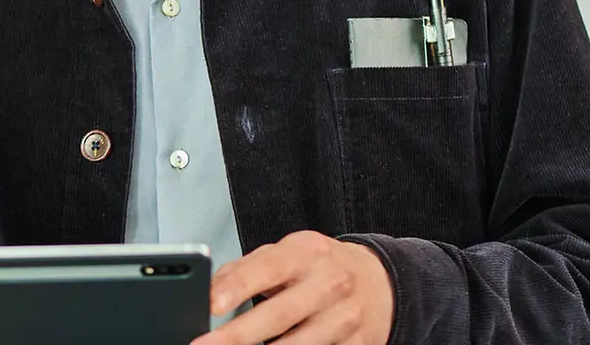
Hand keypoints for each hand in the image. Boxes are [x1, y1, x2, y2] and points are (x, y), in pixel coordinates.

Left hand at [192, 231, 393, 344]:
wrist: (380, 282)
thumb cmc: (324, 267)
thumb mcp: (289, 253)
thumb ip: (247, 268)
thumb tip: (209, 289)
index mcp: (306, 253)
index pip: (267, 268)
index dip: (237, 286)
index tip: (210, 303)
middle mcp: (328, 284)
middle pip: (279, 315)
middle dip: (237, 336)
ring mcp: (344, 318)